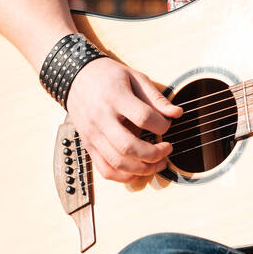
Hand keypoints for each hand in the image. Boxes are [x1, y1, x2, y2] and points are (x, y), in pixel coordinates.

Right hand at [64, 57, 183, 184]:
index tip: (168, 124)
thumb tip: (177, 114)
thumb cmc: (108, 76)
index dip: (162, 125)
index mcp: (115, 97)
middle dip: (154, 154)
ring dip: (142, 169)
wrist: (76, 77)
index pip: (143, 117)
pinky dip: (123, 177)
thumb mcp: (135, 77)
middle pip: (129, 146)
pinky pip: (104, 169)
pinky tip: (138, 171)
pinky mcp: (88, 145)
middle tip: (167, 149)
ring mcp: (93, 134)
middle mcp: (101, 118)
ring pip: (117, 162)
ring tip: (158, 163)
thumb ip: (156, 97)